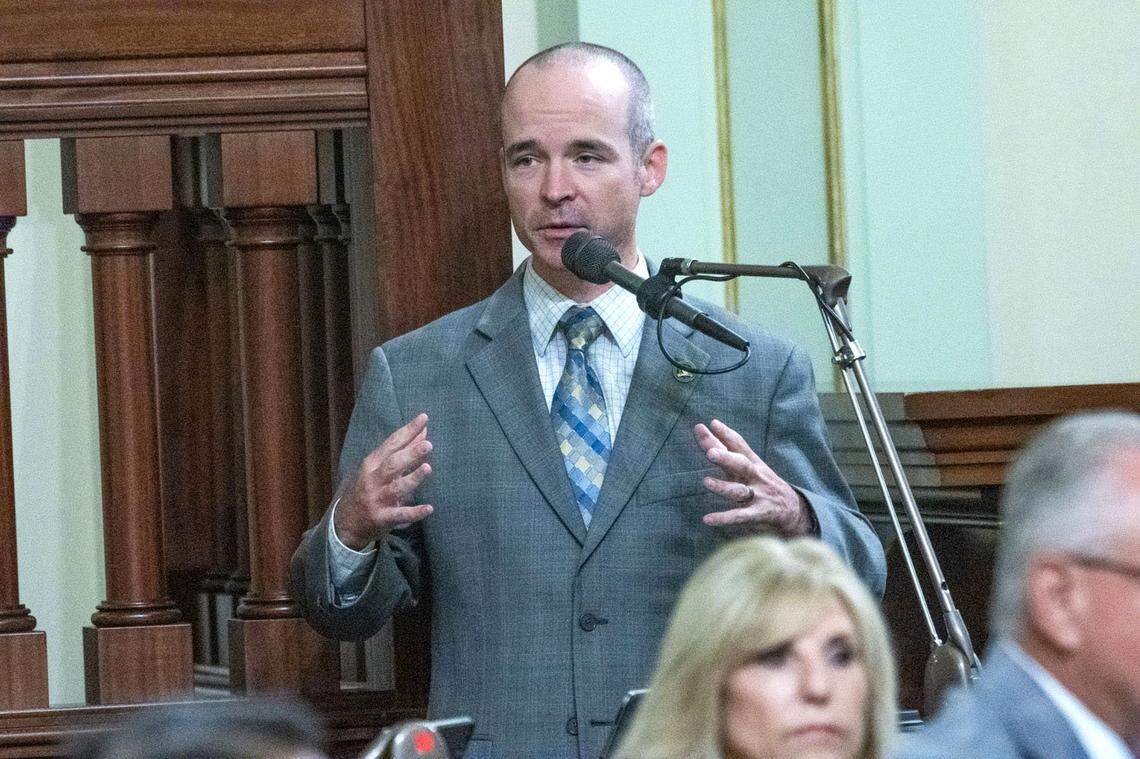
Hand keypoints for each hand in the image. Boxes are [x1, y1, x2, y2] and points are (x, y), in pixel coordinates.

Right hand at [333, 413, 434, 549]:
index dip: (407, 431)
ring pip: (396, 488)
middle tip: (428, 445)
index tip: (424, 419)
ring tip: (428, 468)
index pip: (391, 444)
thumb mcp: (379, 469)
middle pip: (392, 464)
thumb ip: (402, 452)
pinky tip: (429, 508)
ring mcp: (377, 500)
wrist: (345, 523)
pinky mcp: (382, 519)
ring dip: (412, 478)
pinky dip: (414, 513)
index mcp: (371, 464)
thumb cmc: (367, 489)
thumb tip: (423, 433)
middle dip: (410, 454)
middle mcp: (373, 480)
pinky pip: (400, 515)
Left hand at [694, 419, 813, 537]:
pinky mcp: (758, 513)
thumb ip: (728, 447)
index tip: (712, 424)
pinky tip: (707, 519)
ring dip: (723, 487)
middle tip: (710, 453)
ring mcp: (757, 495)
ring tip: (706, 482)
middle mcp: (755, 476)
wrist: (793, 509)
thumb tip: (712, 423)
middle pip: (741, 464)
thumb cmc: (763, 482)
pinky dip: (724, 518)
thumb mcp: (749, 464)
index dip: (726, 435)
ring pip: (739, 490)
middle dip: (726, 458)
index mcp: (752, 462)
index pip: (739, 446)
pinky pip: (739, 516)